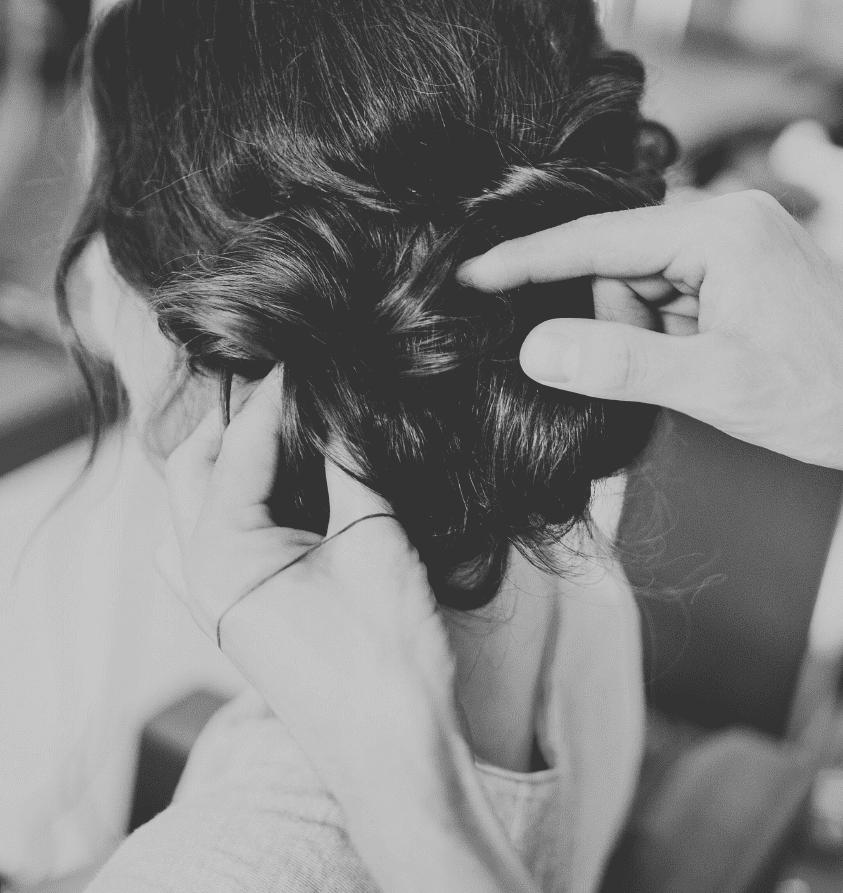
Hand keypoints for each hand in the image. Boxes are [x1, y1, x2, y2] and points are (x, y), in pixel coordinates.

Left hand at [158, 370, 536, 892]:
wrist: (395, 745)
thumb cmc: (383, 653)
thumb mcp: (372, 536)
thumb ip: (347, 460)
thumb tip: (339, 398)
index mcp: (219, 551)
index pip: (238, 443)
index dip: (273, 390)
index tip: (303, 349)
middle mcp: (199, 570)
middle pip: (196, 465)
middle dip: (234, 414)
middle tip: (285, 374)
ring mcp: (214, 595)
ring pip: (200, 499)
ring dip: (231, 453)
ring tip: (281, 415)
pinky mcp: (240, 608)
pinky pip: (212, 537)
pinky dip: (234, 497)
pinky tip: (271, 482)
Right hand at [458, 184, 842, 483]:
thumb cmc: (832, 397)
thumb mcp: (716, 386)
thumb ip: (619, 363)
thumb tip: (536, 347)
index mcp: (721, 228)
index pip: (598, 240)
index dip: (527, 261)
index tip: (469, 272)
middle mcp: (730, 220)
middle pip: (621, 264)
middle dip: (614, 323)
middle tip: (651, 375)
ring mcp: (741, 245)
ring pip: (647, 287)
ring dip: (648, 338)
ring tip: (701, 378)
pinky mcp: (748, 274)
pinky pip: (677, 299)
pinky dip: (670, 338)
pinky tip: (701, 370)